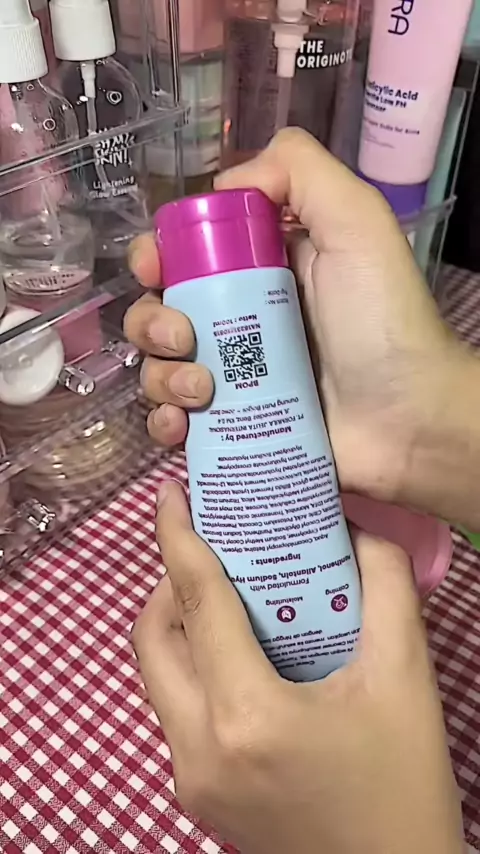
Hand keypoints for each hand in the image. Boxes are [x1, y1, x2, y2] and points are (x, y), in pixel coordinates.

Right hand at [124, 129, 461, 509]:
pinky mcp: (232, 429)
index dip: (158, 255)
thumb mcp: (357, 223)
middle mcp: (240, 320)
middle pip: (161, 311)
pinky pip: (174, 422)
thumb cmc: (383, 322)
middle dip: (153, 322)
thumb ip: (300, 172)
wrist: (409, 421)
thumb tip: (223, 183)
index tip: (155, 267)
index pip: (186, 252)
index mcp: (262, 268)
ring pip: (160, 368)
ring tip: (202, 391)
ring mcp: (234, 379)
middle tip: (183, 339)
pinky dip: (165, 422)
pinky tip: (184, 426)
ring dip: (161, 376)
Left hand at [133, 481, 463, 853]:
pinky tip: (233, 650)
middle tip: (210, 547)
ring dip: (176, 625)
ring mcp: (190, 778)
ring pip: (155, 677)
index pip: (196, 601)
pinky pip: (173, 709)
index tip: (170, 492)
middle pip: (154, 639)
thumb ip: (384, 586)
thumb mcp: (404, 675)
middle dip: (170, 581)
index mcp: (247, 714)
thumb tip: (358, 529)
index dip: (177, 536)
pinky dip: (190, 666)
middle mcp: (199, 748)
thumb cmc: (402, 779)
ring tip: (221, 592)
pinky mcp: (196, 795)